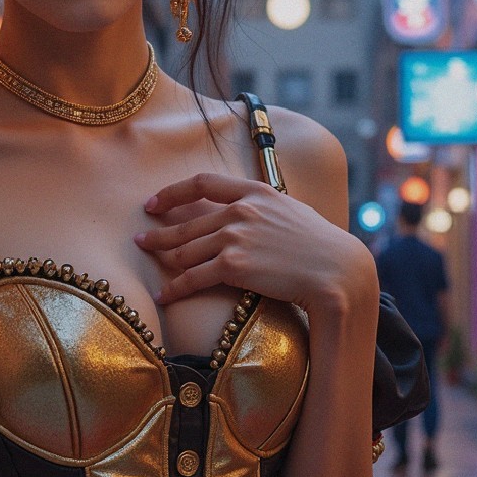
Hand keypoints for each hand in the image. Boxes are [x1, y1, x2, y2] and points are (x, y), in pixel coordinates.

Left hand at [138, 172, 375, 314]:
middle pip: (187, 223)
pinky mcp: (234, 266)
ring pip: (187, 251)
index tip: (154, 203)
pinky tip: (164, 294)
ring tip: (153, 268)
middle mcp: (240, 210)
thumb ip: (265, 205)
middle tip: (141, 241)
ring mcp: (235, 237)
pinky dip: (175, 288)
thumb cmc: (320, 244)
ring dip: (166, 261)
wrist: (336, 270)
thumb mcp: (292, 210)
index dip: (172, 193)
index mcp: (254, 191)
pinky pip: (194, 277)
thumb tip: (249, 206)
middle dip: (159, 234)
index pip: (202, 183)